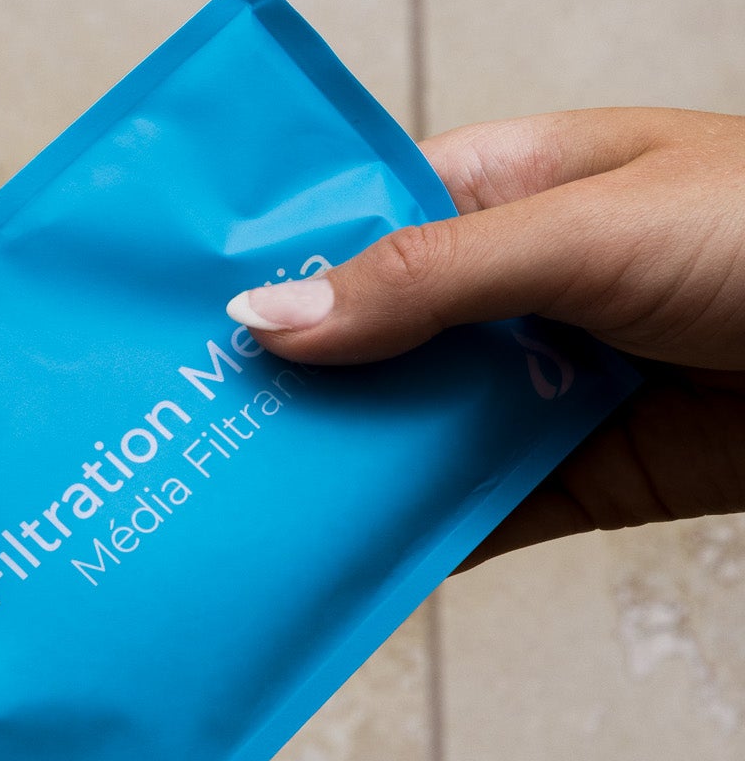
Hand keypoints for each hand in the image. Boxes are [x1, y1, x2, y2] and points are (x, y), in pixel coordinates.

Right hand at [226, 108, 744, 564]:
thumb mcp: (579, 234)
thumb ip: (422, 281)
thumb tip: (267, 319)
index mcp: (512, 190)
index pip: (362, 223)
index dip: (278, 271)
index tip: (184, 325)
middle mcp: (514, 292)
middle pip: (369, 343)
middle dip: (291, 388)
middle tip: (181, 436)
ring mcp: (540, 388)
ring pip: (407, 435)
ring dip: (336, 473)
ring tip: (229, 509)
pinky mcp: (570, 480)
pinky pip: (466, 516)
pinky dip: (405, 546)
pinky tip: (329, 570)